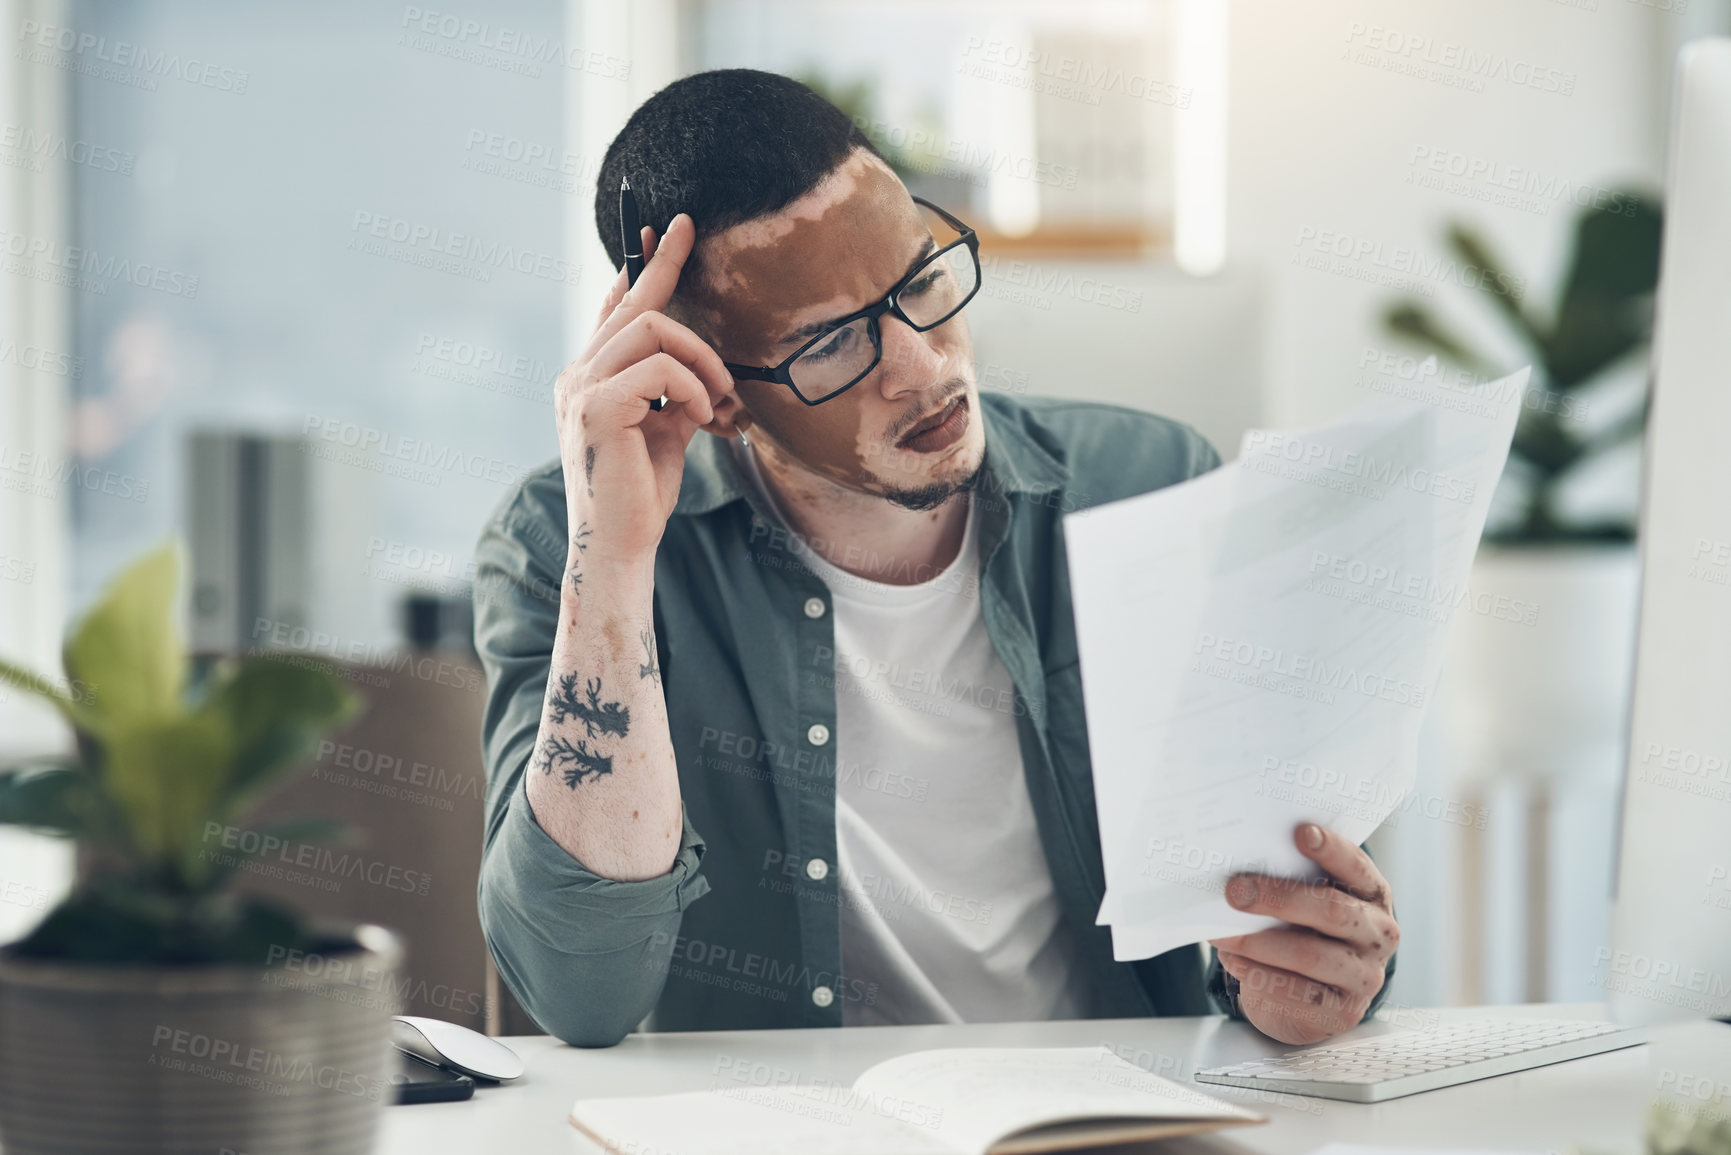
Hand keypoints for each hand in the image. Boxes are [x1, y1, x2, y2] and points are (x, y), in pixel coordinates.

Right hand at [553, 214, 734, 563]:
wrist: (621, 544)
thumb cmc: (642, 494)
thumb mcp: (666, 430)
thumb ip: (676, 391)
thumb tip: (704, 364)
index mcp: (589, 379)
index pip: (613, 311)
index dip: (636, 269)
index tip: (658, 231)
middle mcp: (577, 376)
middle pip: (631, 304)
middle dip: (662, 262)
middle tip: (688, 229)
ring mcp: (581, 388)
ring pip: (652, 328)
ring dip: (701, 356)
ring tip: (719, 393)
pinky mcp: (598, 406)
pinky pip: (661, 367)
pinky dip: (693, 386)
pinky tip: (703, 415)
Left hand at [1208, 824, 1398, 1044]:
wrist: (1315, 997)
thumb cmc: (1306, 931)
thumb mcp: (1309, 903)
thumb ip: (1291, 882)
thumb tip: (1239, 870)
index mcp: (1372, 894)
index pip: (1356, 867)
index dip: (1331, 849)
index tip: (1300, 832)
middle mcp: (1377, 933)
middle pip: (1332, 911)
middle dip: (1279, 897)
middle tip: (1235, 890)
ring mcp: (1365, 975)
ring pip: (1310, 955)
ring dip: (1259, 942)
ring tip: (1221, 933)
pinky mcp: (1343, 1010)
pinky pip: (1298, 992)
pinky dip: (1259, 974)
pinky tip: (1234, 959)